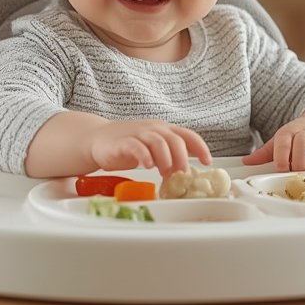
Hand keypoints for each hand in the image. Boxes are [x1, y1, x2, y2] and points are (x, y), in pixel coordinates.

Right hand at [89, 119, 211, 175]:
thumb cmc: (128, 146)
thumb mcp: (153, 149)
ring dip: (166, 159)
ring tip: (166, 174)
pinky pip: (137, 146)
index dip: (200, 148)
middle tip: (183, 175)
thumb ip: (169, 156)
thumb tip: (188, 171)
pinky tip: (148, 166)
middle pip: (175, 140)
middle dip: (182, 158)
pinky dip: (145, 156)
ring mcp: (138, 134)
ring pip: (159, 142)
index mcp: (164, 130)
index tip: (207, 162)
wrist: (97, 140)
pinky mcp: (123, 142)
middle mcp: (153, 129)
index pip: (188, 135)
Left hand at [243, 106, 304, 170]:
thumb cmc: (299, 138)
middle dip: (299, 162)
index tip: (282, 168)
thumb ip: (264, 154)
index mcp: (289, 131)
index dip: (282, 156)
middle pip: (303, 144)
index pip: (284, 141)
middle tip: (298, 171)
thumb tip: (246, 162)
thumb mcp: (280, 142)